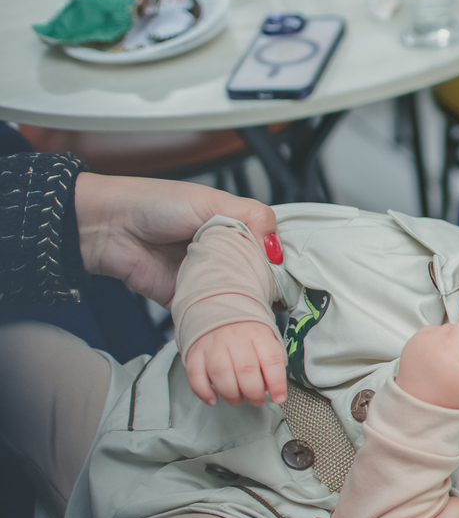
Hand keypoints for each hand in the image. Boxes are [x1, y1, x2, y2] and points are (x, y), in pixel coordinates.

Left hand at [75, 172, 276, 307]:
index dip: (280, 259)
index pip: (269, 247)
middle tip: (275, 292)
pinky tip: (233, 316)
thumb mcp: (212, 200)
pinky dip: (221, 317)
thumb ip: (253, 218)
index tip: (290, 270)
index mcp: (234, 228)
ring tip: (257, 306)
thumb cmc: (155, 204)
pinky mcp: (189, 301)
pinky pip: (212, 314)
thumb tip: (277, 250)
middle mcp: (224, 255)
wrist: (109, 227)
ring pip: (239, 298)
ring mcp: (208, 279)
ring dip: (246, 303)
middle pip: (259, 276)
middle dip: (267, 286)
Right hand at [185, 321, 287, 405]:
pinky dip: (204, 392)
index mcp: (257, 334)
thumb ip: (271, 365)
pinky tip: (214, 398)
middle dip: (254, 392)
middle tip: (256, 400)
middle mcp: (234, 337)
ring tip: (237, 399)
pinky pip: (196, 376)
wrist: (218, 317)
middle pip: (246, 369)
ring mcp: (213, 345)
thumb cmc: (246, 337)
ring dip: (231, 394)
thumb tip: (273, 390)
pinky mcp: (195, 353)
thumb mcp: (265, 343)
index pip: (271, 358)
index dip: (277, 382)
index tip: (279, 398)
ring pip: (221, 372)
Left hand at [395, 319, 458, 409]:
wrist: (419, 402)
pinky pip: (439, 327)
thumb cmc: (453, 396)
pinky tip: (439, 353)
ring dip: (458, 336)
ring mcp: (431, 340)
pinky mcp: (418, 336)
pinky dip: (443, 337)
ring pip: (455, 325)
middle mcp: (448, 348)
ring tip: (451, 356)